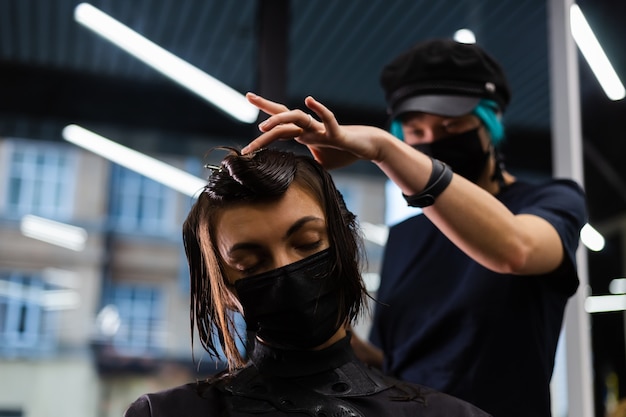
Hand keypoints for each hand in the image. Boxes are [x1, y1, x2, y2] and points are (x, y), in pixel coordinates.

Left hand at [244, 93, 387, 168]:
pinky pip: (328, 119)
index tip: (247, 119)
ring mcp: (322, 129)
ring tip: (264, 126)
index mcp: (304, 134)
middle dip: (266, 106)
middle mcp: (310, 128)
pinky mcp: (337, 133)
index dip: (264, 127)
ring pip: (299, 118)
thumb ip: (306, 167)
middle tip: (249, 96)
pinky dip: (319, 110)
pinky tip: (309, 100)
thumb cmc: (343, 153)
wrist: (366, 148)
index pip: (280, 128)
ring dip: (280, 120)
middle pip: (284, 116)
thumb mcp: (320, 163)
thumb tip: (294, 180)